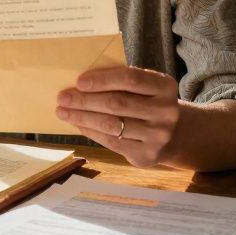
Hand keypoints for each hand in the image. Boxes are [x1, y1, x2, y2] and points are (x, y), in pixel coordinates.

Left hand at [56, 66, 181, 167]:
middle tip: (63, 97)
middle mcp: (166, 111)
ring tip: (63, 112)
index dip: (102, 80)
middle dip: (85, 100)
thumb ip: (121, 82)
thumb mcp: (144, 87)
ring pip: (111, 125)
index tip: (79, 81)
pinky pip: (112, 142)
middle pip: (117, 103)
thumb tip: (79, 84)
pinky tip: (78, 124)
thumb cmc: (147, 103)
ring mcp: (159, 136)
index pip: (131, 79)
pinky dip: (91, 132)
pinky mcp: (147, 155)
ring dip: (82, 118)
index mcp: (165, 86)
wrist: (172, 135)